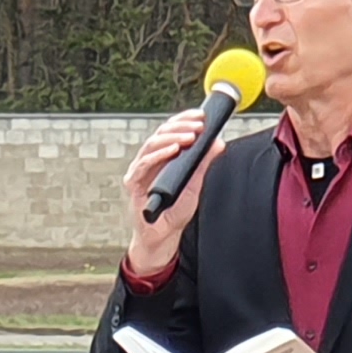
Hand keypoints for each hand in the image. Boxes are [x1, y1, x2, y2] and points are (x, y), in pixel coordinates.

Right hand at [121, 106, 227, 277]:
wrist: (163, 236)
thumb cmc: (175, 211)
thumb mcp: (195, 184)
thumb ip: (204, 163)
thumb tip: (218, 142)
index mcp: (163, 156)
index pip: (172, 130)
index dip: (185, 119)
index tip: (201, 116)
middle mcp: (150, 160)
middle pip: (161, 133)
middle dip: (181, 126)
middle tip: (198, 125)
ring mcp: (140, 170)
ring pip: (152, 144)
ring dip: (172, 137)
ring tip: (189, 137)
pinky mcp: (133, 183)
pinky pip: (143, 164)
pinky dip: (159, 155)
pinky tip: (173, 150)